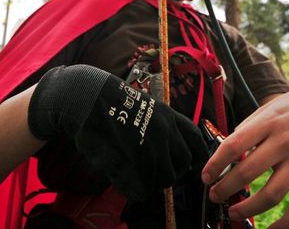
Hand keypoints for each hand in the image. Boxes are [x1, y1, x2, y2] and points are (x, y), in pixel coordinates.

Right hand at [28, 64, 208, 200]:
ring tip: (137, 175)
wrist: (90, 99)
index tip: (192, 165)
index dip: (197, 156)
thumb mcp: (147, 107)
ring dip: (153, 182)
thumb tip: (169, 151)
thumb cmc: (112, 102)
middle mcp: (165, 132)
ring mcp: (151, 147)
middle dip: (171, 172)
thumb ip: (162, 127)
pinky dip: (136, 189)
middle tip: (155, 173)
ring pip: (165, 179)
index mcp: (169, 117)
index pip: (196, 141)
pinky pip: (143, 188)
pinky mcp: (134, 161)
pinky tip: (125, 180)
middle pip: (182, 164)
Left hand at [201, 83, 288, 228]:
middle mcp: (285, 142)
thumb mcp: (268, 109)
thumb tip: (226, 154)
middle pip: (248, 172)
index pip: (234, 146)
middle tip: (215, 195)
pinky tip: (271, 228)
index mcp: (268, 123)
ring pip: (272, 194)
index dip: (215, 164)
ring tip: (233, 212)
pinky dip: (285, 223)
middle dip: (225, 188)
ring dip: (248, 208)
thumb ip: (248, 130)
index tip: (206, 176)